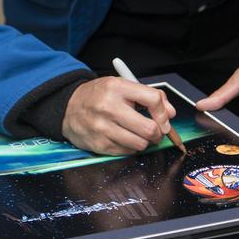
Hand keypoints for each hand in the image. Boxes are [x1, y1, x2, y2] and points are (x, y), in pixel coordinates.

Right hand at [62, 76, 176, 155]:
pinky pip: (127, 152)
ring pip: (140, 144)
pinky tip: (124, 137)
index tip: (165, 119)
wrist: (68, 108)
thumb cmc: (99, 96)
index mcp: (117, 88)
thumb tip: (170, 114)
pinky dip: (130, 147)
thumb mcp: (122, 86)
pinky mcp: (99, 145)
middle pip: (149, 128)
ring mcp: (103, 128)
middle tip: (155, 131)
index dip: (163, 112)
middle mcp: (109, 108)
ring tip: (138, 133)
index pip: (152, 99)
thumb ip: (148, 96)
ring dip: (144, 142)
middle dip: (158, 133)